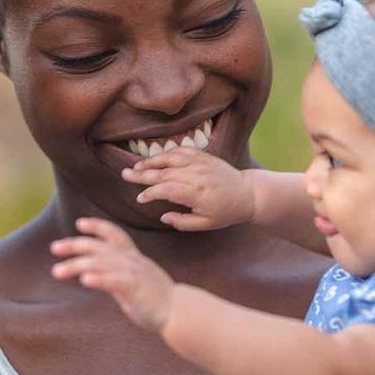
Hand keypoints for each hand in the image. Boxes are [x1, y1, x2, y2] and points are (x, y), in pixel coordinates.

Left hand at [49, 218, 174, 332]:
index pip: (114, 235)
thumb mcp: (135, 281)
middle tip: (54, 247)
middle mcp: (132, 261)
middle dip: (75, 245)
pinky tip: (84, 279)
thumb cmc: (158, 300)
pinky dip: (99, 278)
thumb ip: (117, 274)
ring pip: (100, 263)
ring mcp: (134, 273)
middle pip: (100, 246)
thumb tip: (97, 274)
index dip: (97, 227)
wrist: (181, 313)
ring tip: (57, 271)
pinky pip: (114, 280)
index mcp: (134, 258)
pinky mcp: (135, 289)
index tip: (80, 224)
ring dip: (76, 265)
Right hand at [121, 148, 254, 230]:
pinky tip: (156, 158)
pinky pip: (182, 150)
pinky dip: (167, 152)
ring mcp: (200, 163)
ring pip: (170, 158)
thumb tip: (163, 216)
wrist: (248, 194)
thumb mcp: (205, 224)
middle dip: (142, 174)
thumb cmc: (227, 212)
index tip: (140, 198)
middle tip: (125, 175)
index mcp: (196, 193)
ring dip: (151, 161)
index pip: (166, 190)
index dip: (150, 193)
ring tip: (136, 166)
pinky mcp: (204, 156)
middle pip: (164, 172)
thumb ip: (182, 222)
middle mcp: (197, 175)